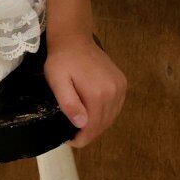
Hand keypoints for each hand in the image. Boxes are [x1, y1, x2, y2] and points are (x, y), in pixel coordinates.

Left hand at [43, 33, 125, 148]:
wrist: (74, 38)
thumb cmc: (62, 60)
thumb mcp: (57, 81)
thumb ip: (69, 103)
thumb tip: (81, 124)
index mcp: (98, 94)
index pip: (93, 127)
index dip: (82, 139)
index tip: (69, 141)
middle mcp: (114, 92)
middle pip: (104, 124)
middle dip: (89, 134)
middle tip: (74, 136)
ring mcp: (120, 87)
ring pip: (111, 117)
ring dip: (98, 126)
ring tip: (82, 127)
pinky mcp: (122, 83)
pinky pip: (116, 107)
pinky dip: (106, 115)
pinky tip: (93, 114)